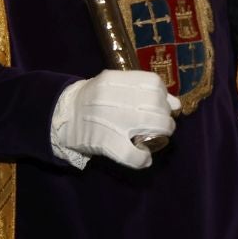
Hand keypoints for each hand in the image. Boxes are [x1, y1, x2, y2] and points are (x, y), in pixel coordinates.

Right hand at [51, 70, 174, 169]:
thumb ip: (142, 90)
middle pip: (156, 104)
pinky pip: (130, 153)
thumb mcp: (114, 87)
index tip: (162, 105)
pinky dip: (142, 158)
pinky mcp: (103, 141)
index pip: (153, 83)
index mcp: (114, 80)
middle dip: (166, 116)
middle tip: (162, 124)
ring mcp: (109, 119)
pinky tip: (144, 158)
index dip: (164, 96)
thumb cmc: (93, 101)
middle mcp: (113, 97)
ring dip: (162, 133)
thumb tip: (175, 103)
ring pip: (151, 124)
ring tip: (158, 137)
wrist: (62, 117)